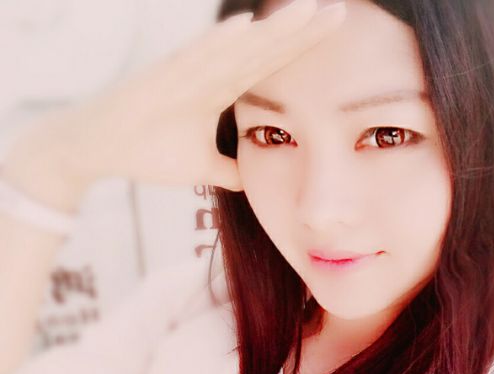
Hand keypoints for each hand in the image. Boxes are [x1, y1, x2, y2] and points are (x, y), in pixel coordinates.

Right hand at [4, 0, 346, 195]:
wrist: (100, 149)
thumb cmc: (148, 151)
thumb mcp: (202, 168)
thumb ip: (231, 171)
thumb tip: (254, 183)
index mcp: (221, 89)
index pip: (271, 65)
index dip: (304, 49)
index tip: (338, 35)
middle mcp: (210, 72)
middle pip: (264, 49)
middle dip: (302, 31)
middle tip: (342, 12)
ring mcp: (186, 72)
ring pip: (236, 47)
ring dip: (271, 29)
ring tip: (308, 9)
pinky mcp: (160, 79)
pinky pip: (192, 59)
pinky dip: (217, 44)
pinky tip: (245, 27)